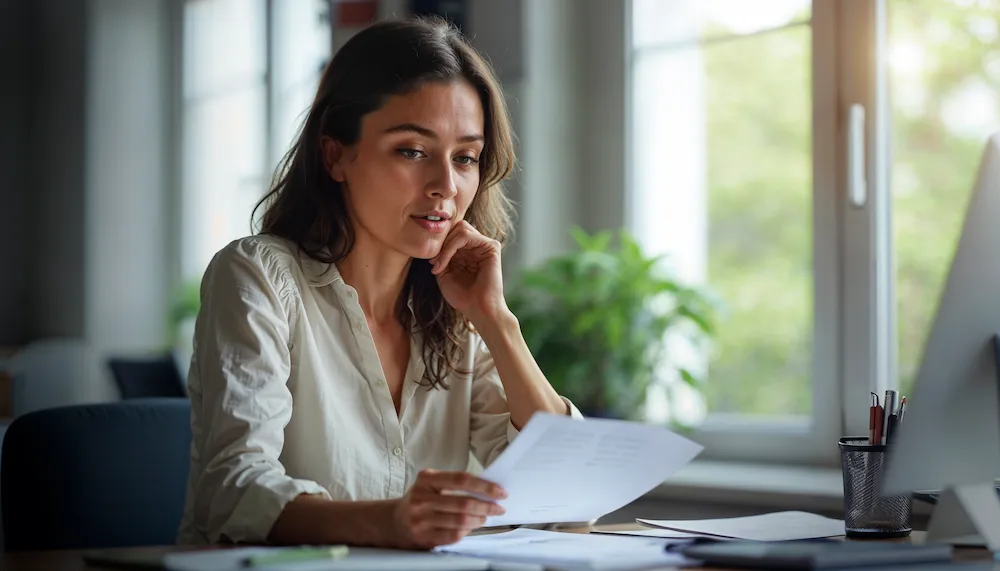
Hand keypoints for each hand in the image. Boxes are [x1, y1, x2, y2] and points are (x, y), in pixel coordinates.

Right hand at [390, 469, 506, 548]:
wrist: (393, 521)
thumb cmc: (419, 500)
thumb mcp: (430, 484)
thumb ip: (453, 484)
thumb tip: (487, 490)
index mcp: (426, 479)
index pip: (461, 479)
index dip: (484, 486)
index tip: (500, 492)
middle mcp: (421, 498)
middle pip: (463, 502)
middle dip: (487, 506)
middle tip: (498, 507)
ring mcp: (421, 519)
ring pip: (461, 521)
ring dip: (479, 520)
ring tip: (485, 517)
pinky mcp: (423, 537)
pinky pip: (453, 535)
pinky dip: (467, 532)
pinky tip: (470, 527)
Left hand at [431, 221, 506, 322]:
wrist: (478, 310)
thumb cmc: (462, 297)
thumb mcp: (444, 274)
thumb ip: (441, 255)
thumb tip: (434, 241)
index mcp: (468, 252)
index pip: (451, 234)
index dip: (439, 244)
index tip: (430, 263)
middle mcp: (477, 247)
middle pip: (455, 227)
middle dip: (441, 243)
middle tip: (434, 262)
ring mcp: (485, 245)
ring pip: (460, 228)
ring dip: (444, 246)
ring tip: (439, 264)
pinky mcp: (491, 247)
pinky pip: (465, 235)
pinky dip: (451, 247)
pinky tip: (446, 263)